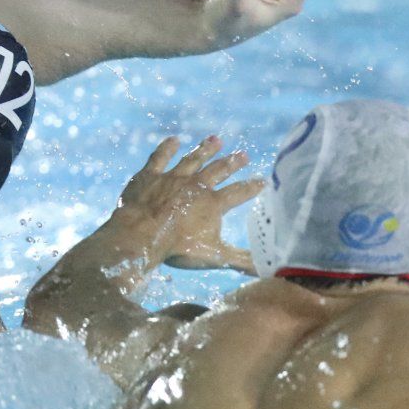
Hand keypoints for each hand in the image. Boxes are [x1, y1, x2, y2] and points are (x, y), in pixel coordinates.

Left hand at [116, 135, 263, 272]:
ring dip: (205, 150)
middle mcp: (196, 186)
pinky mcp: (149, 175)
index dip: (251, 187)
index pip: (238, 193)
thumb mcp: (215, 257)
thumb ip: (243, 261)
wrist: (140, 236)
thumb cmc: (177, 248)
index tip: (262, 180)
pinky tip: (173, 139)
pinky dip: (167, 148)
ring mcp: (172, 178)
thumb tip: (269, 269)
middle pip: (218, 170)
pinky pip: (160, 157)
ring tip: (216, 140)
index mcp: (213, 204)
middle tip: (244, 154)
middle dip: (232, 162)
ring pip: (193, 159)